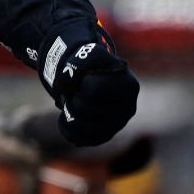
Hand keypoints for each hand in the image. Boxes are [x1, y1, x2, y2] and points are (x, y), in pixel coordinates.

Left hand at [38, 22, 138, 145]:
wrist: (92, 77)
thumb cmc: (92, 66)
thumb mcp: (89, 54)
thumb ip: (78, 62)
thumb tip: (65, 84)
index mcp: (128, 86)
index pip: (94, 89)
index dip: (79, 82)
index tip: (81, 77)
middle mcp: (128, 109)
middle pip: (85, 108)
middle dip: (73, 97)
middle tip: (74, 91)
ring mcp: (117, 126)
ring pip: (81, 126)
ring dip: (68, 111)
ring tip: (73, 101)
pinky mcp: (104, 137)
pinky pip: (78, 139)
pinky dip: (66, 126)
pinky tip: (67, 116)